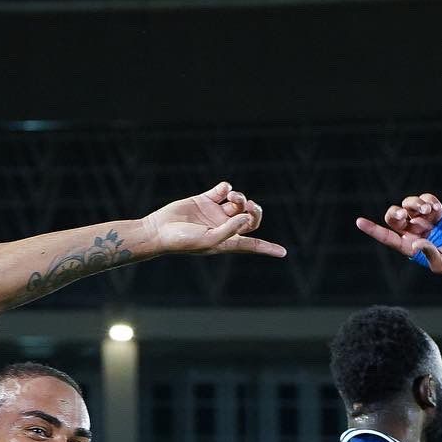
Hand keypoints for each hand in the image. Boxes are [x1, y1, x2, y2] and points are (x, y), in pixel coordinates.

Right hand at [144, 182, 285, 258]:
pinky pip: (221, 191)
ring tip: (232, 196)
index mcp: (227, 241)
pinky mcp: (204, 200)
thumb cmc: (182, 241)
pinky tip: (223, 189)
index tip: (283, 253)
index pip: (252, 244)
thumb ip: (229, 230)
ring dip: (240, 197)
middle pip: (249, 219)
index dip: (268, 248)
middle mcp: (223, 227)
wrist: (159, 230)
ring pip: (237, 203)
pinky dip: (226, 188)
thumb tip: (246, 217)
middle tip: (249, 205)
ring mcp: (214, 213)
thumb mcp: (208, 240)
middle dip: (254, 211)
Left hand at [355, 193, 441, 276]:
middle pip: (394, 217)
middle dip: (396, 212)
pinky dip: (429, 200)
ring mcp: (425, 220)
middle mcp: (413, 232)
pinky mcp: (438, 212)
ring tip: (428, 210)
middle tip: (404, 214)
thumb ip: (428, 254)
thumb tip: (416, 244)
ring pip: (409, 205)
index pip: (386, 236)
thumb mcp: (440, 264)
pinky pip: (427, 200)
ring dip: (415, 204)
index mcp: (408, 245)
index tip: (359, 222)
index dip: (372, 229)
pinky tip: (436, 208)